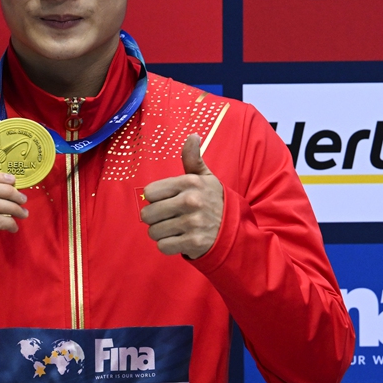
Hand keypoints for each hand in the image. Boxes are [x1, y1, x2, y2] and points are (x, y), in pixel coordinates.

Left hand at [140, 134, 223, 258]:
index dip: (155, 199)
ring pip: (153, 232)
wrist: (235, 229)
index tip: (167, 201)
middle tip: (169, 218)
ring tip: (175, 229)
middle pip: (147, 214)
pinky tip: (180, 239)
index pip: (150, 192)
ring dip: (161, 233)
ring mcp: (192, 223)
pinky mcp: (193, 242)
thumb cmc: (214, 201)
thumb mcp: (205, 178)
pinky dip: (168, 246)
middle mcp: (190, 201)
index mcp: (190, 183)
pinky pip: (163, 247)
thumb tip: (193, 135)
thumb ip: (193, 158)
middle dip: (155, 219)